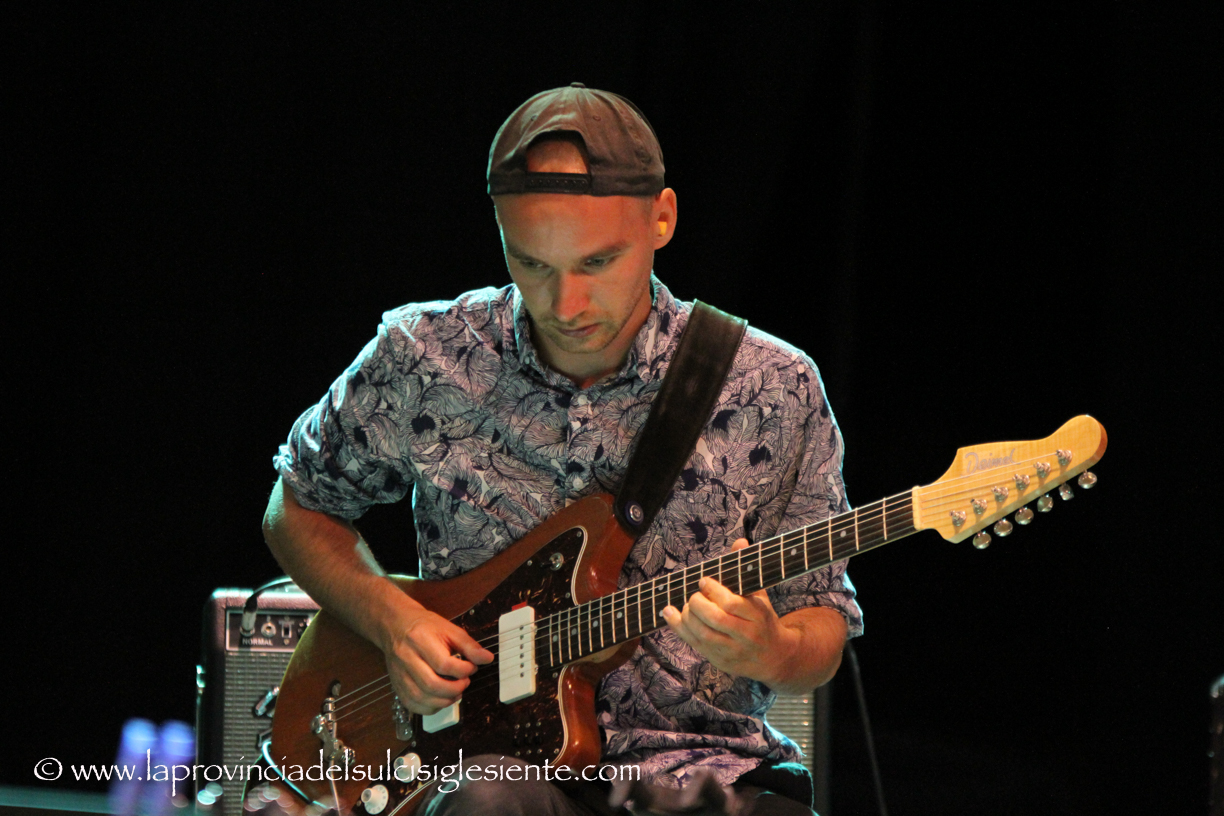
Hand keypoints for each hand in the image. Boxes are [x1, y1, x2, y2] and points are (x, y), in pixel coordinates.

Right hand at [381, 602, 493, 714]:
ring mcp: (399, 674)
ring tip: (456, 692)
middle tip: (465, 682)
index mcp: (419, 639)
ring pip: (421, 698)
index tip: (471, 667)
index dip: (463, 670)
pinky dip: (430, 708)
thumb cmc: (424, 626)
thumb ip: (469, 645)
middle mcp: (406, 658)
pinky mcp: (396, 685)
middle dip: (455, 688)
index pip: (443, 664)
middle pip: (431, 685)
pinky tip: (441, 699)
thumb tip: (487, 658)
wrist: (396, 625)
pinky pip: (412, 705)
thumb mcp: (449, 629)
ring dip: (444, 701)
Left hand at [660, 539, 795, 682]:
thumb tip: (739, 541)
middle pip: (716, 620)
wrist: (775, 657)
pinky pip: (695, 645)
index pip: (732, 604)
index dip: (713, 590)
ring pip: (703, 635)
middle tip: (693, 595)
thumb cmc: (763, 620)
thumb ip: (746, 569)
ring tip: (684, 605)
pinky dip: (678, 628)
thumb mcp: (759, 595)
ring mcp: (733, 651)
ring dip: (686, 617)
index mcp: (758, 616)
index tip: (703, 581)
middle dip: (697, 604)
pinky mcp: (720, 661)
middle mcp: (747, 635)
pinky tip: (669, 613)